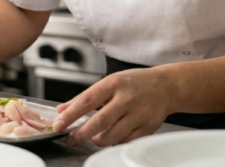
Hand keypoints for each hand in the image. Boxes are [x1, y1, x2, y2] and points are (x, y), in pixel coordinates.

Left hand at [53, 68, 176, 146]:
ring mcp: (139, 113)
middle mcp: (127, 98)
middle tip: (70, 139)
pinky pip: (126, 141)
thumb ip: (84, 97)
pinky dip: (114, 142)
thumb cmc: (134, 83)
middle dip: (81, 133)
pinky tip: (110, 137)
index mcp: (114, 83)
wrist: (166, 86)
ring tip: (92, 137)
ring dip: (97, 140)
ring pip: (112, 135)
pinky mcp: (148, 127)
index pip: (87, 100)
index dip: (70, 114)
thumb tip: (61, 109)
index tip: (58, 124)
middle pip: (99, 121)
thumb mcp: (108, 82)